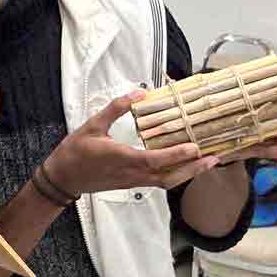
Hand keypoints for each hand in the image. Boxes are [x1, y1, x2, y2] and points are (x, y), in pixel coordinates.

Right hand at [45, 92, 218, 195]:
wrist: (63, 178)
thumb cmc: (75, 152)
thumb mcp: (93, 124)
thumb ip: (116, 108)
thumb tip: (138, 93)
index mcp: (121, 158)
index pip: (154, 159)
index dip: (176, 155)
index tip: (194, 147)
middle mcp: (131, 173)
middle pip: (169, 176)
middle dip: (193, 168)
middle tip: (214, 157)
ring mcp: (133, 181)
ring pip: (166, 182)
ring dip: (188, 174)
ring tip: (206, 163)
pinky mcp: (131, 184)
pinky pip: (159, 182)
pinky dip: (176, 176)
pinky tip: (185, 167)